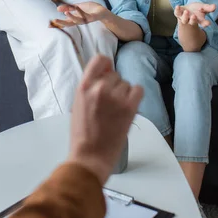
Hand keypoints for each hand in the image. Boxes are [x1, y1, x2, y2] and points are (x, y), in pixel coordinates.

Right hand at [54, 1, 106, 27]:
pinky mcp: (92, 17)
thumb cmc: (90, 9)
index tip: (49, 26)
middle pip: (69, 24)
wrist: (102, 11)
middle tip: (54, 21)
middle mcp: (79, 21)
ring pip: (77, 20)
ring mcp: (86, 20)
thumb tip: (57, 8)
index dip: (57, 24)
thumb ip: (68, 8)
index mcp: (75, 19)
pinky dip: (81, 12)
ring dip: (71, 17)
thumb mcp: (77, 7)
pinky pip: (86, 15)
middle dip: (61, 23)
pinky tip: (76, 7)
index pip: (65, 22)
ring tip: (65, 13)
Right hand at [68, 55, 142, 184]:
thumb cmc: (82, 134)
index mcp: (84, 87)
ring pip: (126, 84)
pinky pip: (138, 90)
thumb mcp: (78, 104)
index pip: (99, 60)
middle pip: (114, 75)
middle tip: (110, 103)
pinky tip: (128, 107)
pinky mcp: (129, 107)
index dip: (106, 65)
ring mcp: (115, 97)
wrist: (90, 157)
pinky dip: (135, 96)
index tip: (107, 73)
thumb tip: (107, 74)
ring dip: (124, 94)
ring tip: (116, 110)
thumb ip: (90, 87)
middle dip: (114, 86)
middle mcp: (100, 88)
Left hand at [174, 2, 215, 27]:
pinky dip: (177, 10)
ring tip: (187, 11)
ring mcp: (184, 18)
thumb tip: (215, 6)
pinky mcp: (178, 14)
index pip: (203, 23)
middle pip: (192, 22)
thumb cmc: (197, 10)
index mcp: (199, 20)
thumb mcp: (204, 8)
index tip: (208, 23)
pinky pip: (176, 13)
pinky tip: (177, 6)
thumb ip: (209, 8)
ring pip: (184, 19)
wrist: (187, 10)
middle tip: (194, 16)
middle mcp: (191, 20)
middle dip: (193, 20)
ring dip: (185, 16)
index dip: (205, 23)